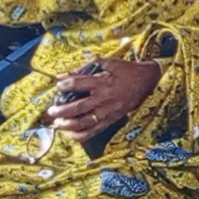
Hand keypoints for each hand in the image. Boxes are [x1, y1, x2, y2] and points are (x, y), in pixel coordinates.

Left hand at [44, 58, 158, 145]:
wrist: (146, 82)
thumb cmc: (125, 70)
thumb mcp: (106, 63)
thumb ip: (84, 68)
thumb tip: (62, 75)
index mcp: (103, 81)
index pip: (78, 84)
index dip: (65, 85)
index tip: (58, 86)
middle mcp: (104, 98)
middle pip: (79, 107)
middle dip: (62, 110)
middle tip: (51, 111)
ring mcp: (108, 112)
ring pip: (85, 122)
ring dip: (69, 125)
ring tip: (57, 124)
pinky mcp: (111, 120)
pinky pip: (94, 131)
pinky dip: (80, 135)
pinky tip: (69, 135)